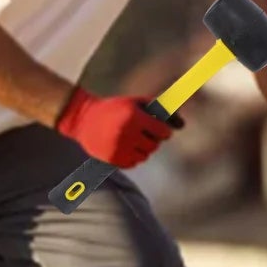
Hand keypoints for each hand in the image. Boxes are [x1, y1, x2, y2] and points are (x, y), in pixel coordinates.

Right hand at [57, 88, 177, 167]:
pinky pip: (134, 163)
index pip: (163, 132)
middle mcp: (127, 132)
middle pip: (155, 145)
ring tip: (129, 138)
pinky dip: (131, 156)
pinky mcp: (113, 159)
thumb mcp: (134, 103)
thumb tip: (183, 125)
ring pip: (145, 155)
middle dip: (151, 139)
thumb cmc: (115, 108)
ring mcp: (119, 147)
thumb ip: (159, 110)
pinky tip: (121, 145)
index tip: (158, 129)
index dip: (162, 130)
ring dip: (141, 148)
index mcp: (133, 115)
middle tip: (139, 131)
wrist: (83, 118)